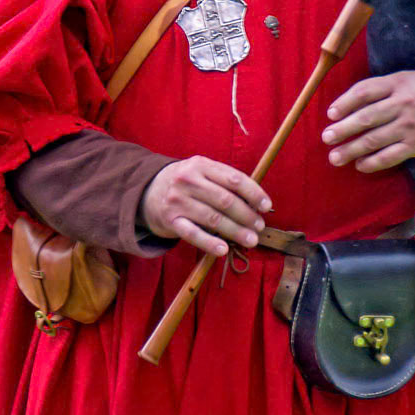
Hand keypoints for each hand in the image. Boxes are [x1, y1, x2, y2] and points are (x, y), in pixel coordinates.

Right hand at [140, 155, 271, 257]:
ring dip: (235, 231)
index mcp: (200, 165)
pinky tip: (224, 250)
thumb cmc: (185, 183)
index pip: (234, 179)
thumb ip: (225, 181)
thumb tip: (257, 202)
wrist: (147, 191)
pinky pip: (193, 234)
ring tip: (251, 240)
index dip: (253, 193)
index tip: (266, 206)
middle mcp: (188, 181)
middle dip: (247, 215)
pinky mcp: (170, 221)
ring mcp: (177, 201)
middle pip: (225, 200)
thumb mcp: (201, 172)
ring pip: (213, 218)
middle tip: (259, 226)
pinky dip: (209, 243)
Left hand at [323, 70, 414, 173]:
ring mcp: (410, 126)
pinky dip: (372, 163)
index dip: (345, 103)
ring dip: (351, 150)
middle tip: (326, 138)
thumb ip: (374, 90)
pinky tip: (359, 165)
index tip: (330, 114)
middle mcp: (404, 104)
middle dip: (343, 129)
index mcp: (396, 84)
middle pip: (367, 117)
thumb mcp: (399, 81)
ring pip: (375, 140)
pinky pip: (390, 157)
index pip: (365, 92)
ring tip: (335, 157)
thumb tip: (340, 110)